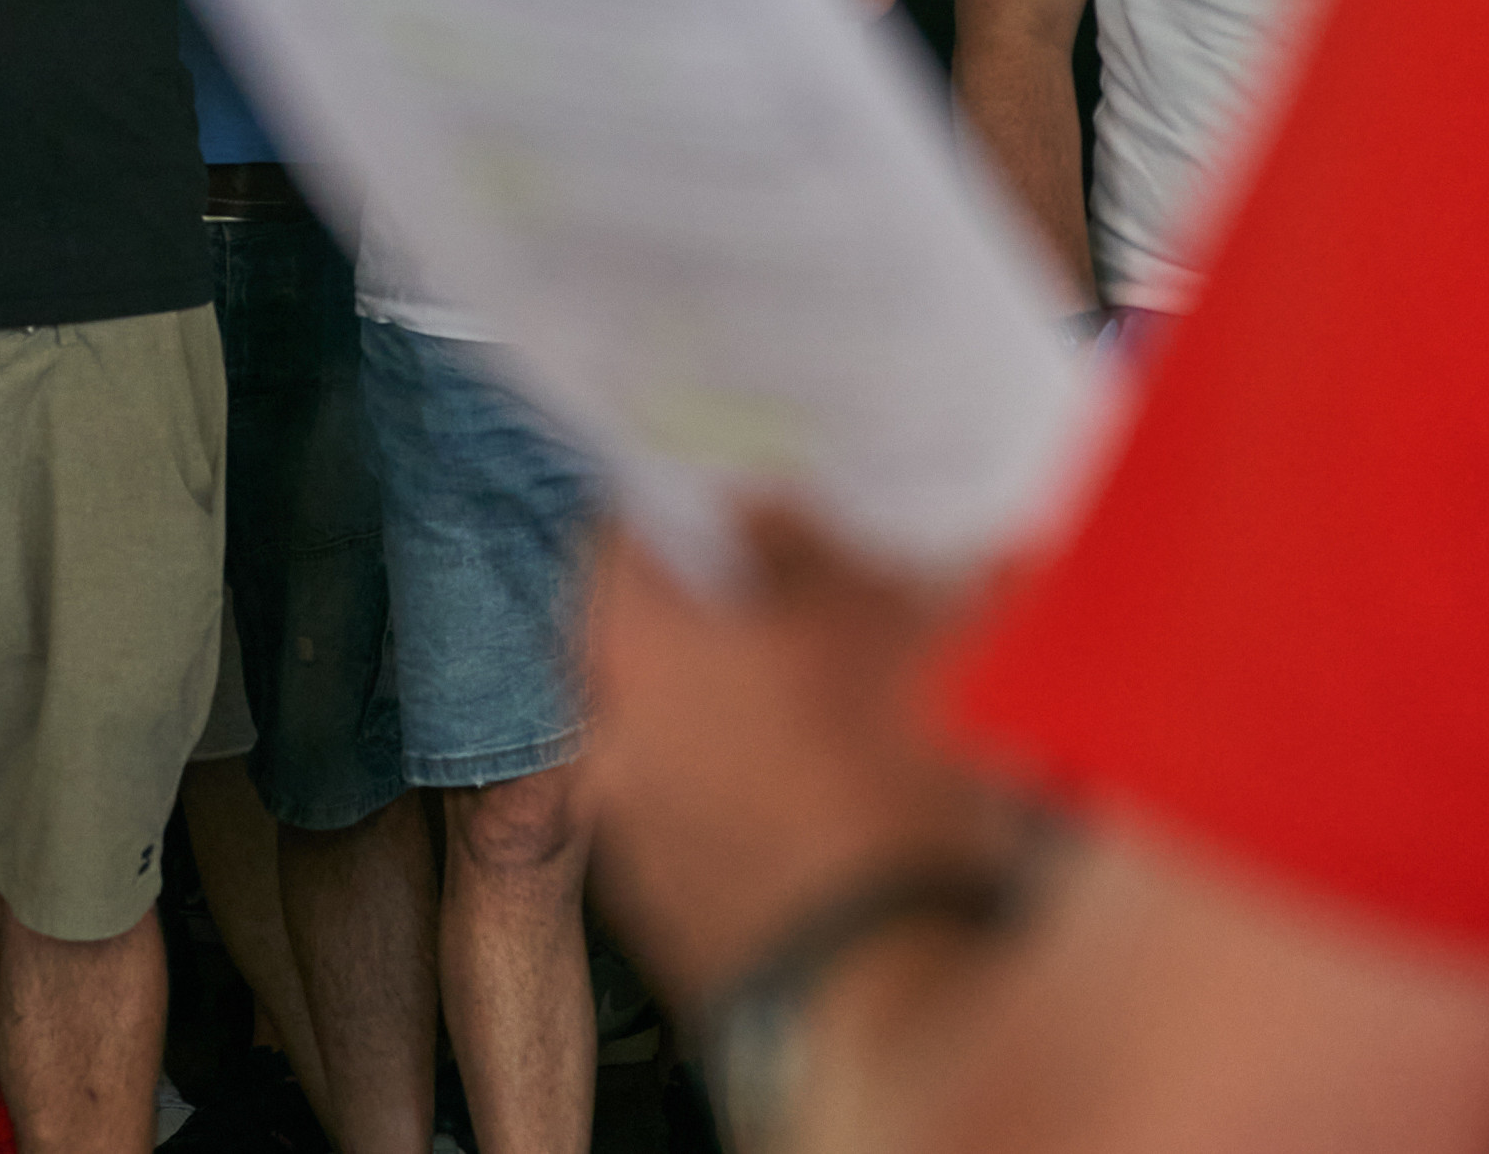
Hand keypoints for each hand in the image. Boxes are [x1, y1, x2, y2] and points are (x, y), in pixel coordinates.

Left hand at [582, 505, 1006, 1005]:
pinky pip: (695, 809)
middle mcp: (600, 735)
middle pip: (644, 636)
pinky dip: (744, 789)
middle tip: (803, 605)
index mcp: (625, 644)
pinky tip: (829, 795)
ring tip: (834, 707)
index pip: (615, 533)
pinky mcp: (667, 910)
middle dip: (717, 615)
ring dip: (732, 705)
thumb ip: (798, 545)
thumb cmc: (880, 780)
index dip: (679, 504)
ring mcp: (627, 833)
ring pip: (671, 727)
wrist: (889, 986)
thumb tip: (758, 512)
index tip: (734, 502)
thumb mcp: (869, 615)